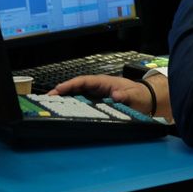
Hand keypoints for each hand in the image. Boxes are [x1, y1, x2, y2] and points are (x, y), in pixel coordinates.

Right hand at [52, 74, 170, 120]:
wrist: (145, 100)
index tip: (59, 89)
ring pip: (76, 94)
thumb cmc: (138, 95)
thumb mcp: (134, 95)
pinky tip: (63, 111)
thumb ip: (125, 95)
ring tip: (50, 104)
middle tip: (47, 98)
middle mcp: (97, 87)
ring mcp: (96, 94)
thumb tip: (116, 95)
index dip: (70, 84)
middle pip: (76, 87)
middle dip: (61, 91)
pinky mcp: (96, 102)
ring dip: (64, 98)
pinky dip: (72, 105)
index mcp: (103, 82)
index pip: (83, 81)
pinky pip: (81, 102)